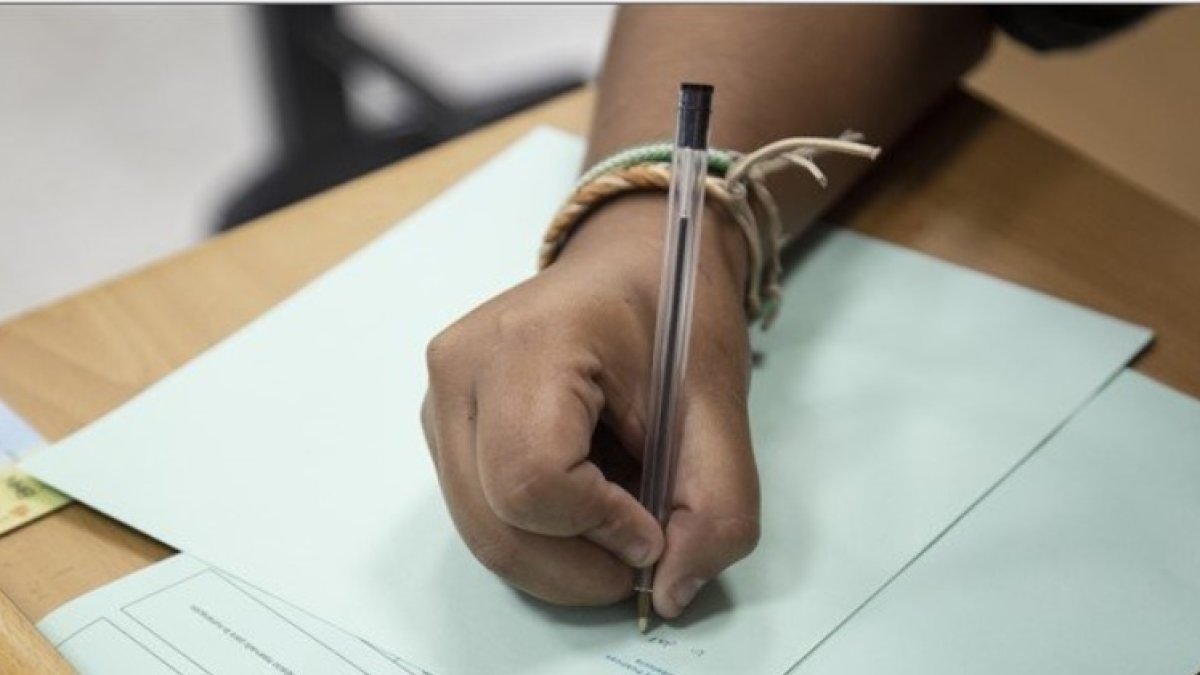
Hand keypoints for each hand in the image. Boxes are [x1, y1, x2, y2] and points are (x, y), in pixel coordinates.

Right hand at [421, 194, 759, 617]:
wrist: (634, 262)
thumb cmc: (673, 315)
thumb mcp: (720, 406)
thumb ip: (717, 507)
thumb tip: (670, 594)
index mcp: (529, 342)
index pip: (533, 479)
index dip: (599, 527)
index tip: (654, 527)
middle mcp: (461, 369)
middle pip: (495, 524)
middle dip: (576, 564)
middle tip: (640, 552)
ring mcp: (440, 398)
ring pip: (481, 531)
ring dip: (559, 554)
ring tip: (616, 513)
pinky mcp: (441, 424)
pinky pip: (478, 512)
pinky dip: (537, 534)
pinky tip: (582, 499)